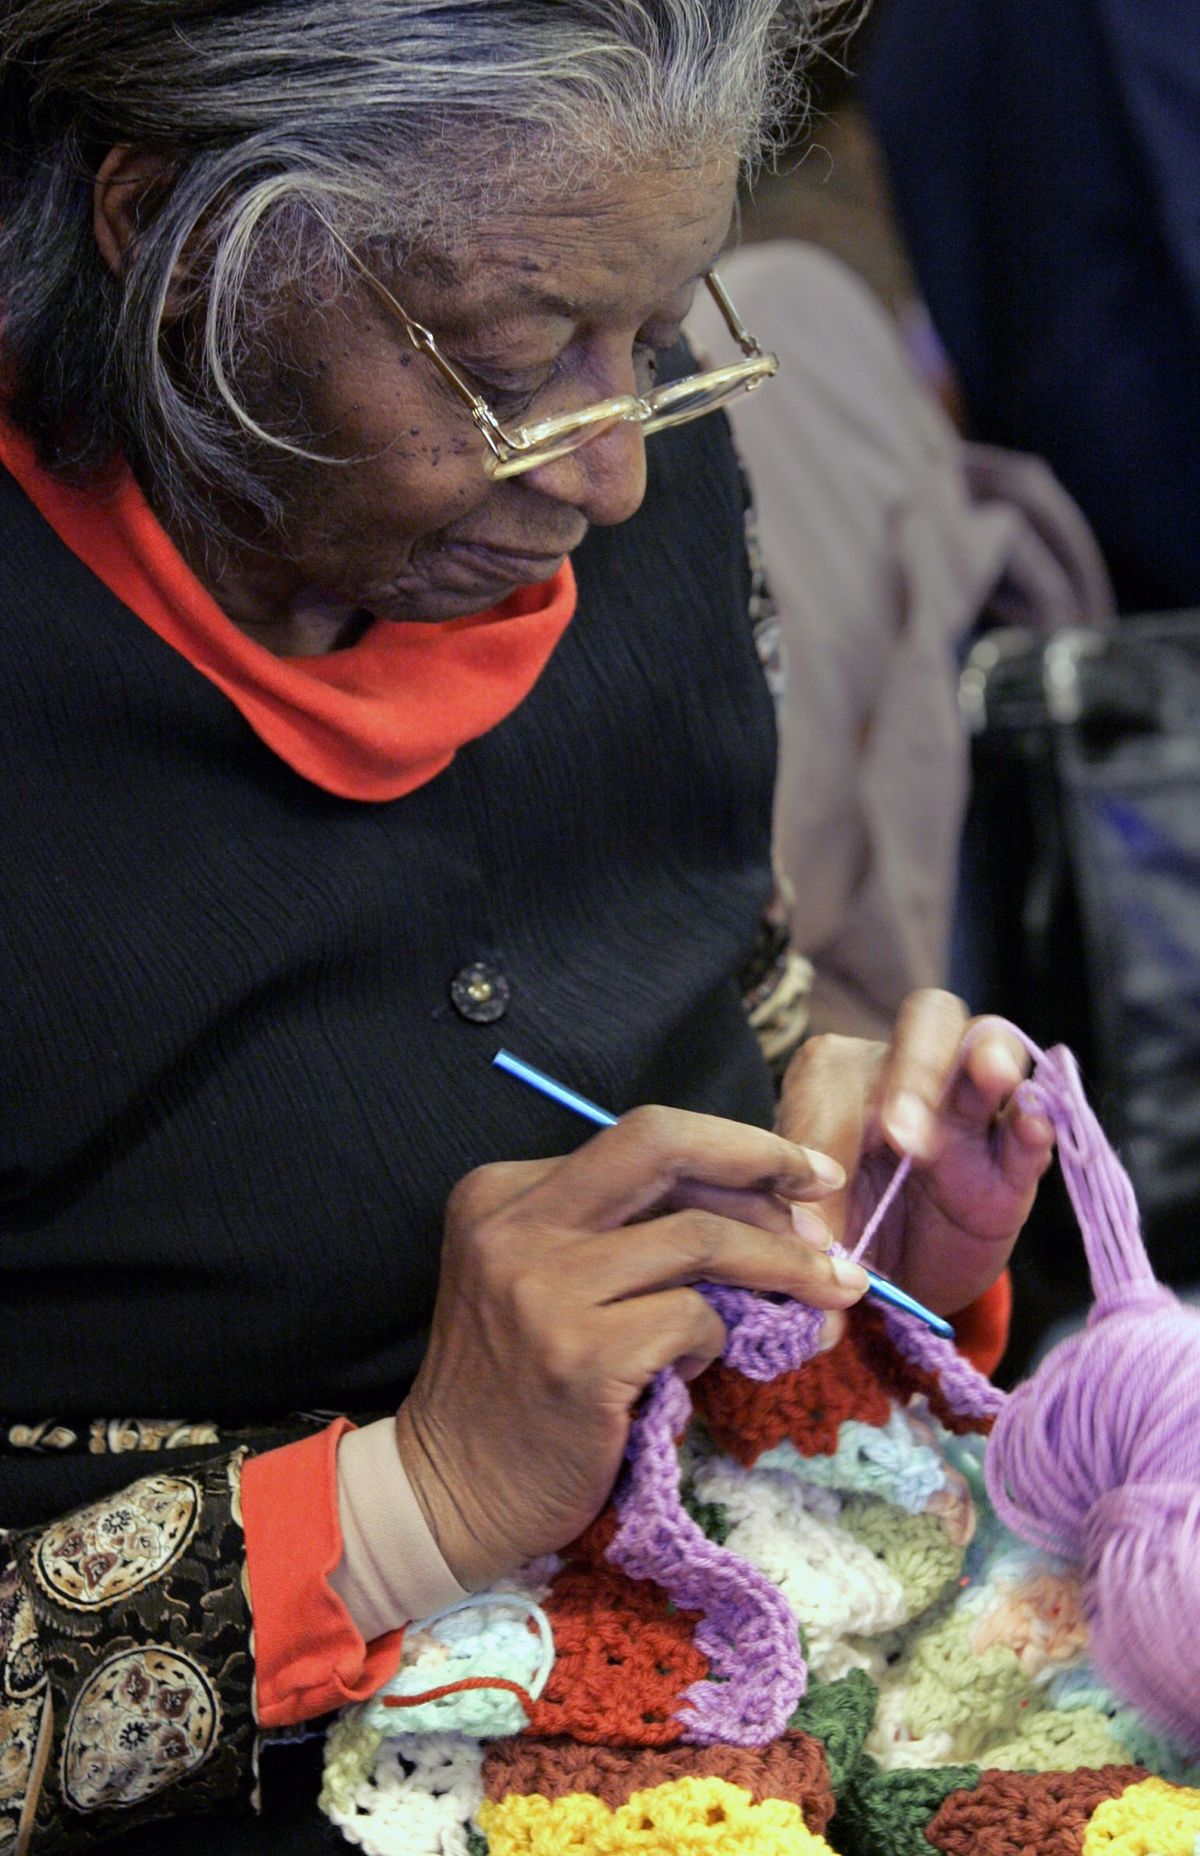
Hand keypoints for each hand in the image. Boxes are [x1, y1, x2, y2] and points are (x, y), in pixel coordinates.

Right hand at [395, 1108, 868, 1587]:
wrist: (449, 1495)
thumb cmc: (518, 1387)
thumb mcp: (544, 1279)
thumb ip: (623, 1232)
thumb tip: (766, 1207)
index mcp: (504, 1192)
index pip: (640, 1139)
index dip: (731, 1149)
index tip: (794, 1168)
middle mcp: (516, 1224)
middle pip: (662, 1144)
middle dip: (761, 1157)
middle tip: (827, 1190)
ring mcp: (543, 1288)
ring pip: (700, 1237)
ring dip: (781, 1263)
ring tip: (829, 1289)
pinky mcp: (579, 1357)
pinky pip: (695, 1321)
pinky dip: (717, 1341)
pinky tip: (691, 1371)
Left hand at [777, 989, 1054, 1316]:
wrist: (888, 1282)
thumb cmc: (841, 1224)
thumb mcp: (815, 1217)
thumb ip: (809, 1213)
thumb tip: (806, 1240)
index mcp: (844, 1077)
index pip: (843, 1063)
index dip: (834, 1113)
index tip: (830, 1168)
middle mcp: (911, 1077)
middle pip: (929, 1021)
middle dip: (919, 1066)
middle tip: (902, 1129)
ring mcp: (970, 1114)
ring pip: (990, 1047)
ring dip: (990, 1060)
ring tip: (991, 1076)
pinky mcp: (1012, 1166)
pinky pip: (1031, 1127)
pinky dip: (1035, 1121)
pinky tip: (1030, 1125)